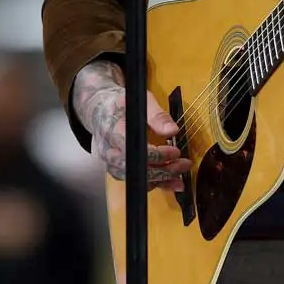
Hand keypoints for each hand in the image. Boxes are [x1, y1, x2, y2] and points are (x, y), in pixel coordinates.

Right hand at [72, 62, 190, 191]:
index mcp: (112, 130)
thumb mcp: (139, 100)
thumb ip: (156, 115)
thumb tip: (172, 130)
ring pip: (135, 179)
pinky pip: (135, 182)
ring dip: (160, 181)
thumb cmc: (120, 104)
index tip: (175, 151)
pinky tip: (171, 182)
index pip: (133, 150)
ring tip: (180, 179)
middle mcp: (108, 151)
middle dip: (162, 171)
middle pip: (135, 169)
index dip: (156, 154)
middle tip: (183, 165)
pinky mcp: (117, 169)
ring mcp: (111, 163)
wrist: (99, 111)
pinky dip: (155, 184)